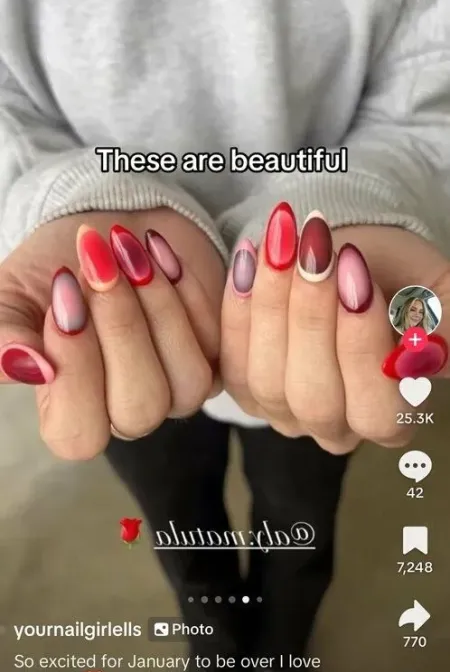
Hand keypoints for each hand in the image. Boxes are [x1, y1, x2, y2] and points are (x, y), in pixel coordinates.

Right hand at [0, 208, 224, 458]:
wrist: (104, 220)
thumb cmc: (52, 266)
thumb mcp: (10, 297)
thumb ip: (1, 335)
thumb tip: (26, 365)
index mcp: (73, 411)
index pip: (78, 434)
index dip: (74, 373)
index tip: (60, 301)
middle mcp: (128, 410)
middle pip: (139, 411)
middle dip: (120, 331)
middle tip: (97, 267)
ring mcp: (178, 386)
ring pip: (188, 383)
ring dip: (157, 308)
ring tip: (127, 251)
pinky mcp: (218, 352)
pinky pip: (216, 339)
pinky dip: (186, 288)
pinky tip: (157, 250)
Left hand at [221, 204, 449, 453]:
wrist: (349, 258)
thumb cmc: (398, 281)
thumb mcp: (435, 297)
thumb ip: (440, 329)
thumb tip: (422, 352)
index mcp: (389, 418)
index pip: (376, 408)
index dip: (362, 347)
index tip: (358, 277)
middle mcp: (333, 427)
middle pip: (314, 397)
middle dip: (312, 320)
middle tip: (317, 252)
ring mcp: (282, 411)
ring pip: (265, 378)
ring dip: (272, 304)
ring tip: (284, 244)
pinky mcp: (242, 387)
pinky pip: (231, 356)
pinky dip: (238, 304)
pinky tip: (251, 254)